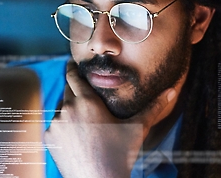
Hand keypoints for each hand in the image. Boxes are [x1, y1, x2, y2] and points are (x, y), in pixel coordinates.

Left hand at [44, 60, 177, 177]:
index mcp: (87, 102)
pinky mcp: (49, 138)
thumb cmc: (119, 156)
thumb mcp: (137, 129)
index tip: (74, 64)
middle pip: (67, 89)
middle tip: (86, 96)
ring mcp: (56, 124)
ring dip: (69, 109)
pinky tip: (77, 135)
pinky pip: (55, 125)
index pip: (73, 75)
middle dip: (75, 90)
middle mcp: (68, 109)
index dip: (73, 68)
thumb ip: (153, 108)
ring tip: (84, 120)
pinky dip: (63, 126)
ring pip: (61, 108)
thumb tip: (171, 92)